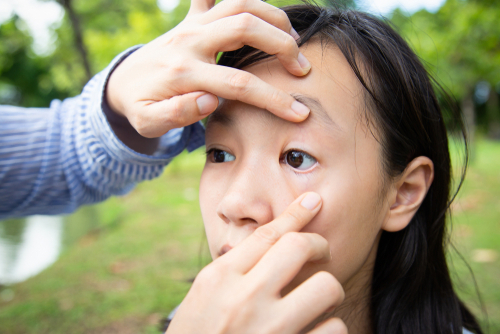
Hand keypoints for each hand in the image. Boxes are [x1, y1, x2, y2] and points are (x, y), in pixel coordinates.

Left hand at [106, 0, 311, 140]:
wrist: (122, 81)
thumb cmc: (140, 106)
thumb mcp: (148, 122)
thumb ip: (175, 114)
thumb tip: (210, 101)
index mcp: (183, 71)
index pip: (238, 84)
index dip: (273, 99)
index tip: (298, 112)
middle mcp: (190, 40)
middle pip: (244, 26)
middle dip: (281, 45)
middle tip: (302, 68)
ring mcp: (192, 24)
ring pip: (239, 3)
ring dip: (272, 17)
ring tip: (293, 40)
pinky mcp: (192, 17)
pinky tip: (262, 11)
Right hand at [166, 193, 346, 333]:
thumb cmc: (198, 333)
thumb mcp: (206, 295)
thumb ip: (237, 267)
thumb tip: (276, 238)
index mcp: (221, 279)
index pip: (267, 235)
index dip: (295, 214)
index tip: (314, 202)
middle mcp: (245, 301)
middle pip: (301, 249)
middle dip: (318, 245)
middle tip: (320, 251)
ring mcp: (271, 331)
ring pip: (326, 288)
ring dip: (326, 294)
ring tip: (314, 304)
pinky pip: (333, 330)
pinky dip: (328, 329)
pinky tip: (312, 331)